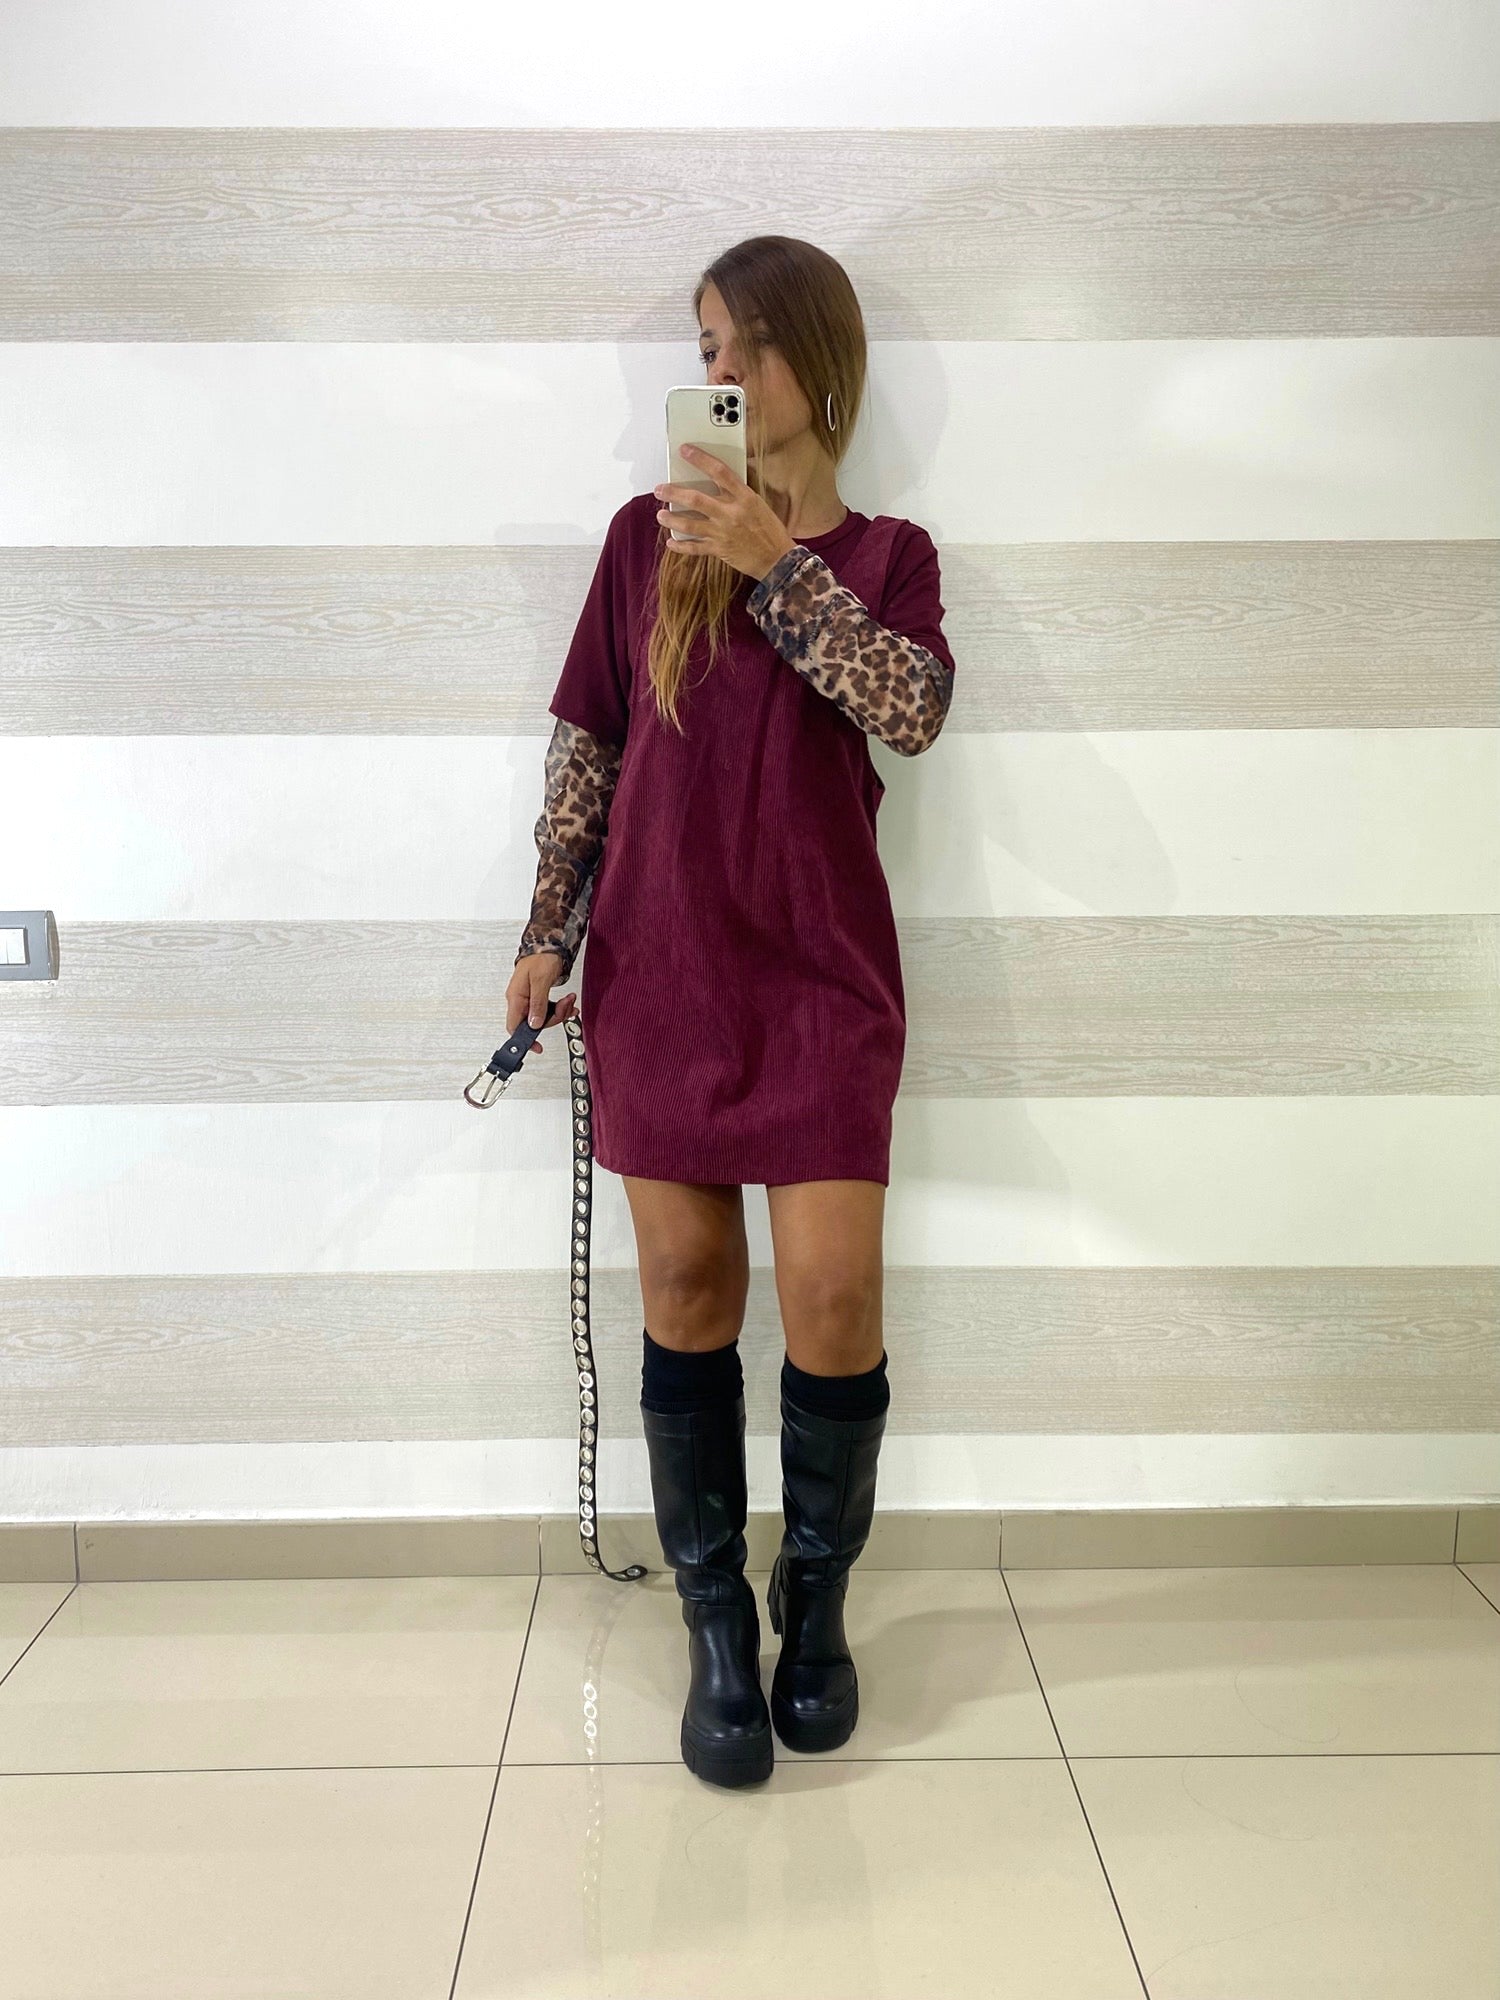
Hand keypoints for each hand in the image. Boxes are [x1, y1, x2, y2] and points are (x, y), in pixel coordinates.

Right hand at [506, 951, 577, 1053]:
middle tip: (566, 1006)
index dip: (525, 1040)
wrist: (550, 942)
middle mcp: (520, 1000)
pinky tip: (567, 1002)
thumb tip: (534, 1024)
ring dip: (559, 1011)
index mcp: (516, 997)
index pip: (514, 1026)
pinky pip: (548, 1009)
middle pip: (534, 1023)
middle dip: (554, 1017)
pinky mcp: (538, 996)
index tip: (537, 1047)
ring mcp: (529, 998)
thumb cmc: (541, 957)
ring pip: (543, 1017)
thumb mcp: (540, 981)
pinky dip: (559, 1007)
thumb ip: (538, 1004)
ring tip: (569, 1000)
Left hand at [654, 443, 797, 582]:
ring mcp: (723, 532)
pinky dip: (680, 546)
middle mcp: (731, 513)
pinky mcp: (719, 550)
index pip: (719, 471)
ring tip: (661, 515)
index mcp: (744, 498)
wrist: (778, 560)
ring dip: (671, 519)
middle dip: (674, 493)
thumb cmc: (770, 532)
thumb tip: (715, 485)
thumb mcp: (758, 505)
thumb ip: (737, 495)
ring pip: (689, 524)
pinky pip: (694, 548)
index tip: (685, 450)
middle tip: (660, 489)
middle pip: (696, 499)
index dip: (700, 459)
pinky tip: (671, 542)